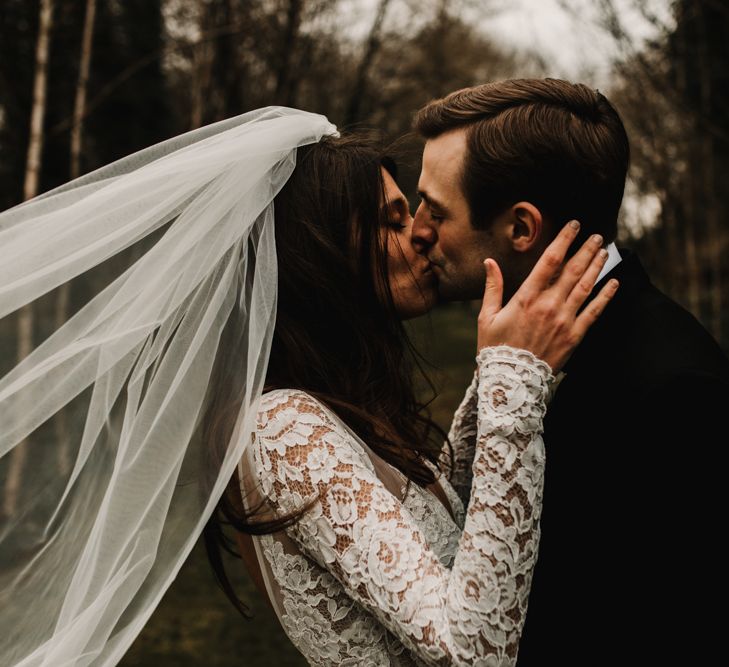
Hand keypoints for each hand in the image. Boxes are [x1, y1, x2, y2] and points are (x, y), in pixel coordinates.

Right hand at [477, 220, 618, 371]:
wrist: (510, 381)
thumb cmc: (495, 348)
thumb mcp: (487, 316)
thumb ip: (492, 287)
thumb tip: (489, 262)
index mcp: (526, 297)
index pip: (550, 261)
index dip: (564, 240)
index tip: (574, 226)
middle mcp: (548, 305)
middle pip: (573, 270)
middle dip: (586, 249)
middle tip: (597, 235)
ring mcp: (564, 320)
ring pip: (586, 286)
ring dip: (596, 266)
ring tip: (604, 251)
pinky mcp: (574, 336)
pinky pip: (594, 312)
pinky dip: (606, 295)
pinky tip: (614, 282)